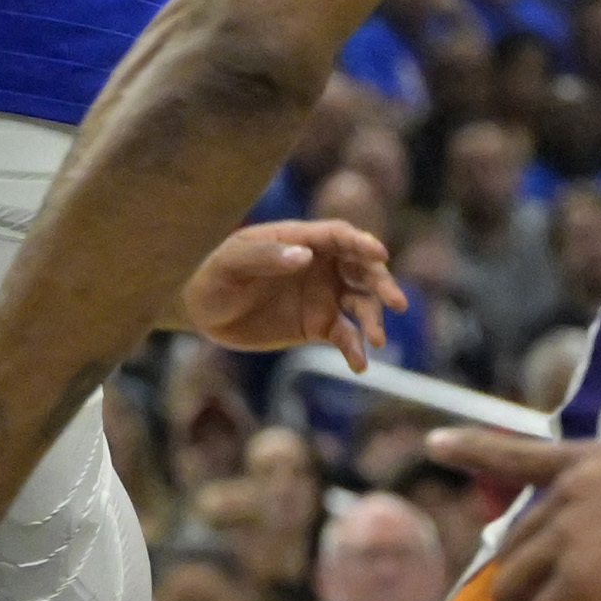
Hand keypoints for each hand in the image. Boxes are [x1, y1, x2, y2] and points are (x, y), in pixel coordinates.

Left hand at [182, 218, 399, 367]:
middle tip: (396, 302)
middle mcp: (321, 264)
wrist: (204, 313)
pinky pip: (345, 335)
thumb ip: (266, 257)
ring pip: (361, 302)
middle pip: (362, 268)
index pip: (340, 236)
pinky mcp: (318, 326)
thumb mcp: (232, 263)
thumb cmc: (215, 276)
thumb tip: (306, 256)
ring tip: (376, 340)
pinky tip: (360, 364)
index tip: (381, 255)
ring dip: (374, 319)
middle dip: (382, 283)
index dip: (362, 243)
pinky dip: (355, 349)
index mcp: (302, 239)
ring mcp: (323, 295)